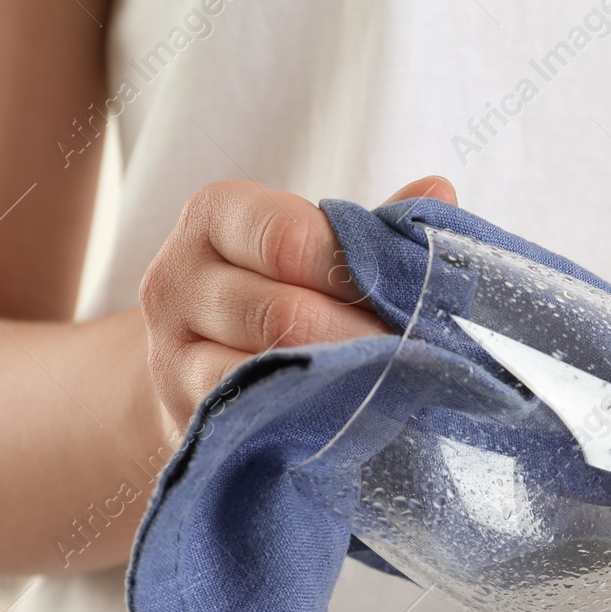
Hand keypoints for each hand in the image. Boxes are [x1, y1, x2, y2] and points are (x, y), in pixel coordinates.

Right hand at [140, 175, 457, 432]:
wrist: (206, 368)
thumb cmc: (279, 291)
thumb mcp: (316, 248)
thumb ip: (370, 229)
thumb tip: (440, 193)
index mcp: (217, 216)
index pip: (290, 237)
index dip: (359, 271)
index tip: (414, 298)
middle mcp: (178, 278)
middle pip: (282, 312)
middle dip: (363, 336)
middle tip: (422, 355)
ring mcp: (171, 355)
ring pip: (267, 372)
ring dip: (344, 383)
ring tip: (398, 387)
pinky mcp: (186, 415)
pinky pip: (254, 418)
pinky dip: (310, 417)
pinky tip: (354, 417)